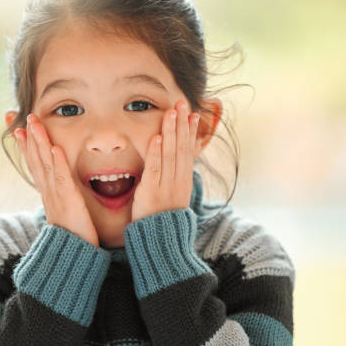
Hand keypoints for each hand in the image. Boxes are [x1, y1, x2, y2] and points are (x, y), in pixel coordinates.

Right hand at [13, 113, 98, 246]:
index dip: (24, 144)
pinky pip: (62, 178)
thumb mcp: (63, 212)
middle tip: (14, 115)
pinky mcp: (68, 201)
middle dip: (25, 136)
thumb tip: (59, 188)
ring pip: (45, 163)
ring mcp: (55, 195)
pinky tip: (54, 147)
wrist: (71, 257)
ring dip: (38, 142)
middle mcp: (47, 191)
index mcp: (47, 192)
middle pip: (34, 158)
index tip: (16, 127)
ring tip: (33, 122)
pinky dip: (57, 162)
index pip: (33, 163)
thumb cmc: (71, 236)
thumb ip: (61, 197)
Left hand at [131, 100, 200, 220]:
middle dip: (182, 124)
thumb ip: (174, 180)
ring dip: (170, 131)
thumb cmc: (163, 220)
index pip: (188, 151)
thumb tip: (176, 166)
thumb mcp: (174, 198)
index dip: (190, 131)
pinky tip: (157, 137)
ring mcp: (167, 185)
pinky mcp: (152, 191)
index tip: (192, 114)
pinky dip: (156, 152)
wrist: (161, 242)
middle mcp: (179, 181)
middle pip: (181, 147)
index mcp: (184, 182)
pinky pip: (155, 168)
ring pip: (170, 153)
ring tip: (171, 112)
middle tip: (182, 103)